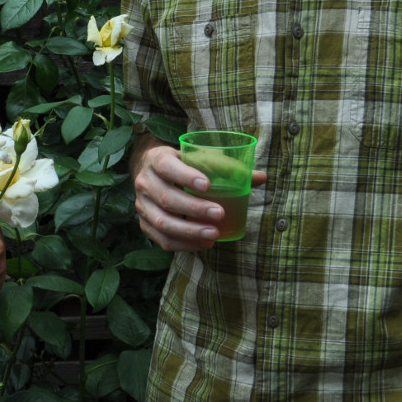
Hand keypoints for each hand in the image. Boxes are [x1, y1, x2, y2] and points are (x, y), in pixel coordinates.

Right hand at [132, 141, 265, 251]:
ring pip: (163, 222)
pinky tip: (204, 243)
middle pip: (167, 198)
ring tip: (214, 234)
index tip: (208, 185)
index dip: (186, 176)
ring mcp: (141, 205)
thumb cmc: (183, 164)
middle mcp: (144, 182)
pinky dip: (183, 244)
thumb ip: (227, 167)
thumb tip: (261, 178)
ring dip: (190, 231)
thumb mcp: (198, 157)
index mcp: (157, 160)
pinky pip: (162, 239)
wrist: (152, 171)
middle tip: (219, 214)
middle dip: (195, 208)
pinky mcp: (144, 223)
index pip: (168, 167)